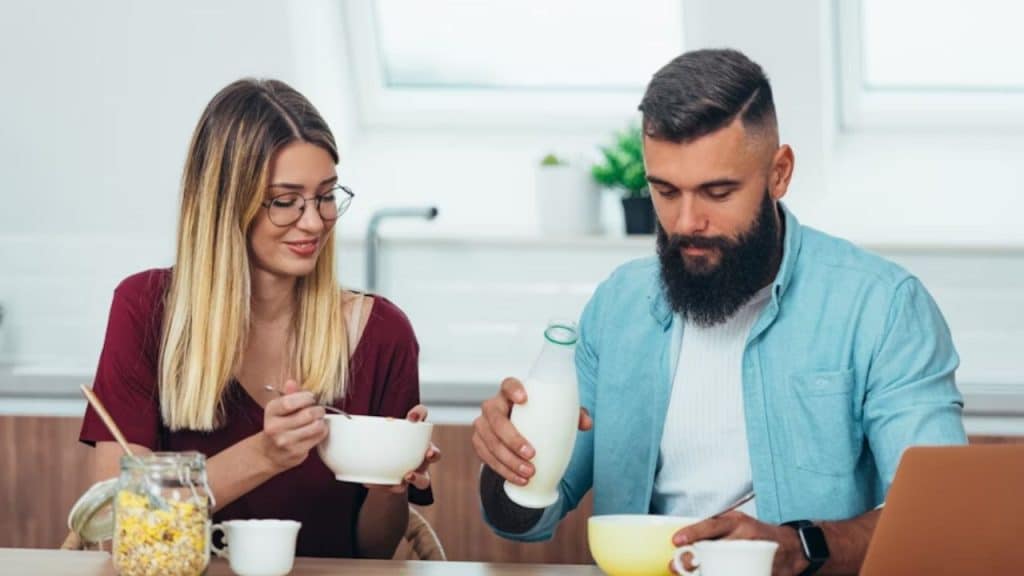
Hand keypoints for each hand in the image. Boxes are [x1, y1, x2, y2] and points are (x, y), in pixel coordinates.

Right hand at [260, 379, 327, 472]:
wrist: (269, 453)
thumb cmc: (278, 426)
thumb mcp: (279, 409)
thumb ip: (288, 395)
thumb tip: (291, 382)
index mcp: (270, 412)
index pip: (289, 402)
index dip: (305, 397)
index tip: (311, 398)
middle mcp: (275, 427)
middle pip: (307, 414)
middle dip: (318, 410)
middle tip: (318, 410)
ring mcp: (285, 441)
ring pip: (316, 426)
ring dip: (321, 421)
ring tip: (318, 420)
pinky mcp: (296, 452)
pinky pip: (318, 437)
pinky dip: (322, 431)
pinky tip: (316, 430)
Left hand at [364, 404, 441, 493]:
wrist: (382, 471)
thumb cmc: (382, 446)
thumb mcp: (377, 435)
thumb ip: (368, 431)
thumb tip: (345, 424)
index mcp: (415, 433)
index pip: (422, 416)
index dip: (420, 414)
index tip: (412, 417)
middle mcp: (421, 454)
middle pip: (435, 453)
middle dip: (433, 452)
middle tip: (427, 453)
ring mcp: (417, 473)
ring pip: (425, 479)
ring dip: (418, 477)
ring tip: (407, 476)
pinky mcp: (404, 487)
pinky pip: (400, 488)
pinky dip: (387, 486)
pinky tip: (372, 483)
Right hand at [471, 377, 591, 484]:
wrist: (519, 434)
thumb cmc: (540, 418)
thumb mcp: (556, 414)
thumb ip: (573, 414)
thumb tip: (587, 423)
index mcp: (511, 394)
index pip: (508, 384)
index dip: (513, 390)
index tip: (524, 400)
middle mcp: (493, 406)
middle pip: (495, 417)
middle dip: (511, 437)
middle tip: (531, 454)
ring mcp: (483, 425)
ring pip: (489, 441)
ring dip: (507, 459)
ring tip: (529, 473)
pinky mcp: (479, 443)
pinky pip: (485, 457)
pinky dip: (502, 470)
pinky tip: (518, 479)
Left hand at [670, 511, 806, 574]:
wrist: (791, 546)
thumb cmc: (756, 534)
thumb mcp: (736, 523)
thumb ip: (714, 530)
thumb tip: (684, 543)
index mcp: (736, 521)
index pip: (711, 524)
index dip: (693, 532)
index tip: (677, 541)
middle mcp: (746, 534)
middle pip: (716, 548)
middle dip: (694, 560)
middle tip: (681, 566)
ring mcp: (756, 553)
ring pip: (727, 566)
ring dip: (710, 572)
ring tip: (697, 574)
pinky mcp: (765, 570)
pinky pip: (745, 574)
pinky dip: (730, 575)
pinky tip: (723, 574)